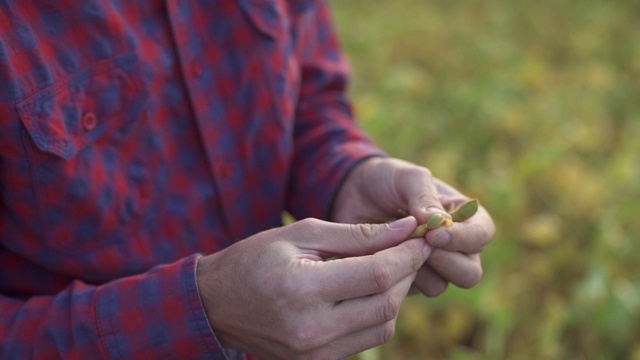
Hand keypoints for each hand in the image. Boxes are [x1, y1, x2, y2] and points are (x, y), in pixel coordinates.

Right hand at [197, 216, 429, 358]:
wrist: (218, 305)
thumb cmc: (256, 259)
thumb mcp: (302, 234)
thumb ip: (357, 235)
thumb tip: (406, 229)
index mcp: (303, 289)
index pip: (377, 275)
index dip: (407, 255)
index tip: (421, 236)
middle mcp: (312, 329)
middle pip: (386, 303)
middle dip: (408, 272)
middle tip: (413, 248)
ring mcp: (315, 353)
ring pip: (383, 326)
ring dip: (397, 294)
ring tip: (392, 267)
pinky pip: (366, 340)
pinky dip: (378, 314)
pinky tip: (371, 291)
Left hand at [331, 157, 494, 296]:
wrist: (351, 194)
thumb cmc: (387, 181)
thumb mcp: (406, 177)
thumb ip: (424, 195)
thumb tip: (439, 222)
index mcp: (464, 218)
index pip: (481, 235)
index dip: (463, 239)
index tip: (433, 234)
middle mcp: (454, 247)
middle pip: (469, 273)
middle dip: (444, 262)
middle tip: (417, 245)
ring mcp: (431, 268)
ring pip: (439, 286)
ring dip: (416, 268)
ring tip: (392, 245)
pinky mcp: (406, 281)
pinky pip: (409, 291)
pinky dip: (396, 276)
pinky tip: (379, 255)